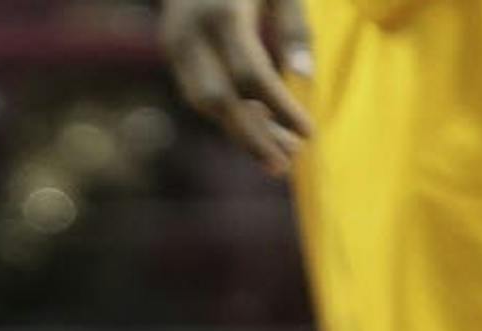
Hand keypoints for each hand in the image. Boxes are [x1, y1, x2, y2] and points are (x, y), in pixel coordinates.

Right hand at [160, 0, 313, 173]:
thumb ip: (294, 25)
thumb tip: (305, 80)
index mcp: (222, 14)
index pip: (251, 76)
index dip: (281, 108)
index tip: (310, 133)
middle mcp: (190, 34)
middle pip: (219, 102)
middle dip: (253, 138)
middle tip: (286, 164)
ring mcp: (174, 44)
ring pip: (205, 104)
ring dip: (242, 132)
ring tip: (281, 154)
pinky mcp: (171, 52)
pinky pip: (199, 94)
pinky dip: (230, 115)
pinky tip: (261, 127)